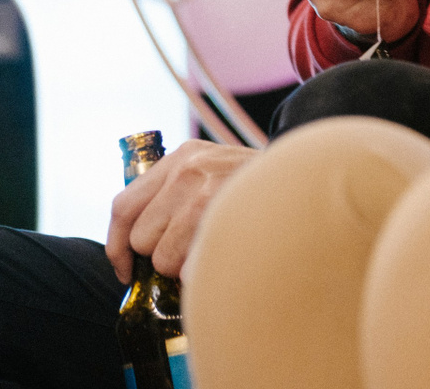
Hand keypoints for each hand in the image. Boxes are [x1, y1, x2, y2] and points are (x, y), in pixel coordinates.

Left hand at [106, 140, 257, 282]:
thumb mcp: (213, 168)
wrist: (313, 177)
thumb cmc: (257, 185)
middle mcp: (191, 169)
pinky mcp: (228, 220)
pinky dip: (202, 273)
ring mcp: (210, 192)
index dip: (117, 245)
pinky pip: (191, 269)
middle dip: (160, 253)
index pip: (123, 205)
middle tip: (190, 247)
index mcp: (182, 156)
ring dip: (182, 265)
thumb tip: (132, 242)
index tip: (125, 268)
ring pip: (164, 258)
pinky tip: (223, 256)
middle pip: (142, 237)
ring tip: (213, 247)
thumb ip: (175, 189)